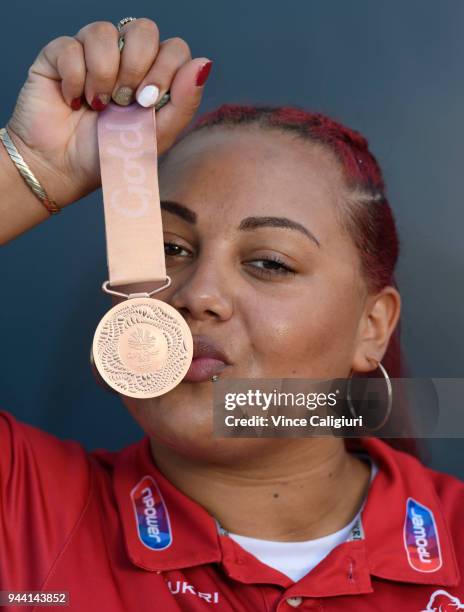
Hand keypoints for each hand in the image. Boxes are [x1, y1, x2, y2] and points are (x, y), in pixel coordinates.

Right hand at [6, 18, 211, 207]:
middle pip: (144, 30)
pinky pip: (70, 46)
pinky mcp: (59, 55)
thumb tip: (204, 63)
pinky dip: (74, 80)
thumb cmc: (112, 154)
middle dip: (137, 68)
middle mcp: (125, 59)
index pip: (174, 48)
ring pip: (104, 32)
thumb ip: (183, 102)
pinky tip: (74, 102)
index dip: (165, 70)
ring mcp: (92, 53)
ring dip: (103, 75)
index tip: (148, 102)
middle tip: (125, 101)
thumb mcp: (156, 137)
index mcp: (153, 76)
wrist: (67, 170)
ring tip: (98, 105)